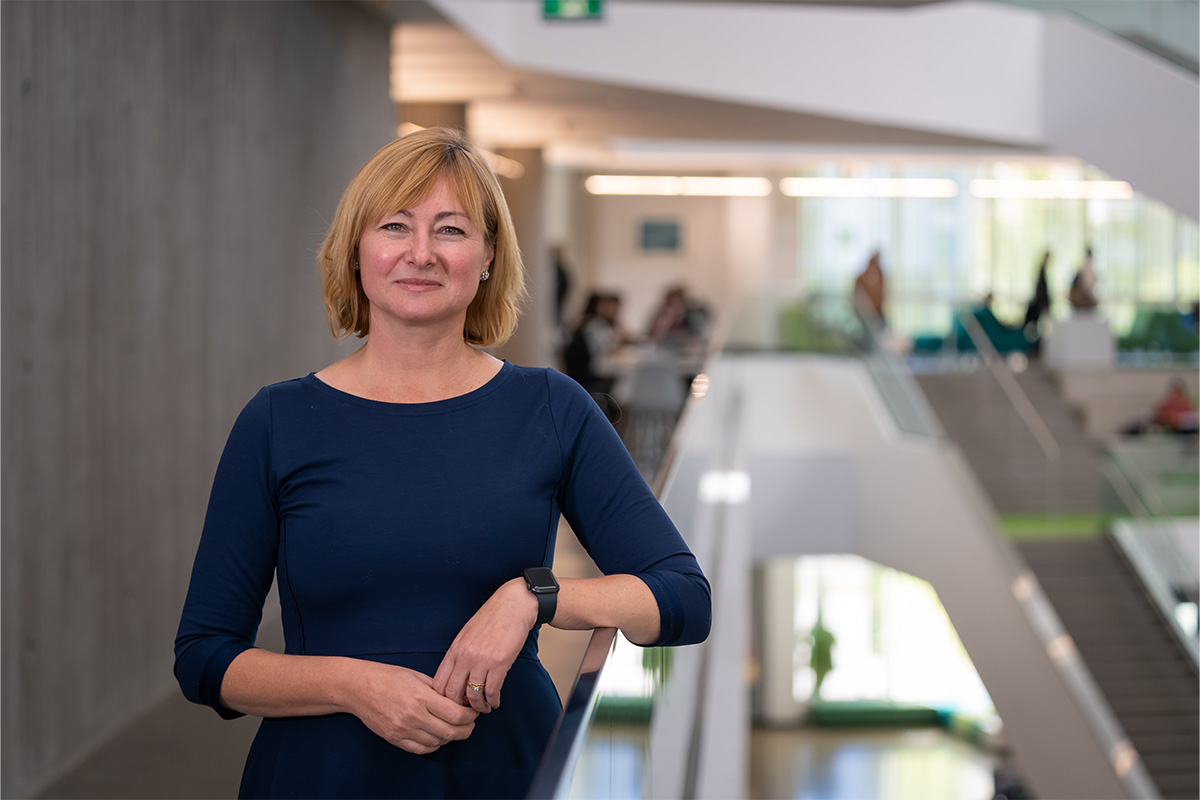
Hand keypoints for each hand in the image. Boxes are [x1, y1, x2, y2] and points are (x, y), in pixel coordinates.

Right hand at [347, 661, 478, 754]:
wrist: (359, 687)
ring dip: (450, 738)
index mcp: (422, 697)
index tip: (473, 712)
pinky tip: (438, 737)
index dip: (470, 716)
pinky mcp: (394, 739)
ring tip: (455, 729)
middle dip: (466, 730)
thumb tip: (458, 699)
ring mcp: (403, 730)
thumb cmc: (388, 677)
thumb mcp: (417, 676)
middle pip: (450, 732)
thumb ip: (438, 690)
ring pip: (437, 742)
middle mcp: (413, 716)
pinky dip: (434, 745)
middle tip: (470, 724)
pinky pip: (421, 749)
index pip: (456, 714)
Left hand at [433, 578, 537, 712]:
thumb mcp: (467, 634)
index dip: (442, 699)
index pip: (439, 683)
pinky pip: (492, 691)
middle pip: (452, 693)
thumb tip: (455, 677)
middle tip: (466, 711)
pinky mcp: (500, 664)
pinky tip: (495, 702)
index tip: (452, 703)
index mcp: (455, 650)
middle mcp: (465, 657)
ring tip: (484, 708)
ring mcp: (482, 661)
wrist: (513, 606)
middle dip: (458, 707)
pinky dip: (493, 701)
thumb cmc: (491, 618)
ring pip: (473, 696)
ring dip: (478, 707)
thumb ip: (459, 654)